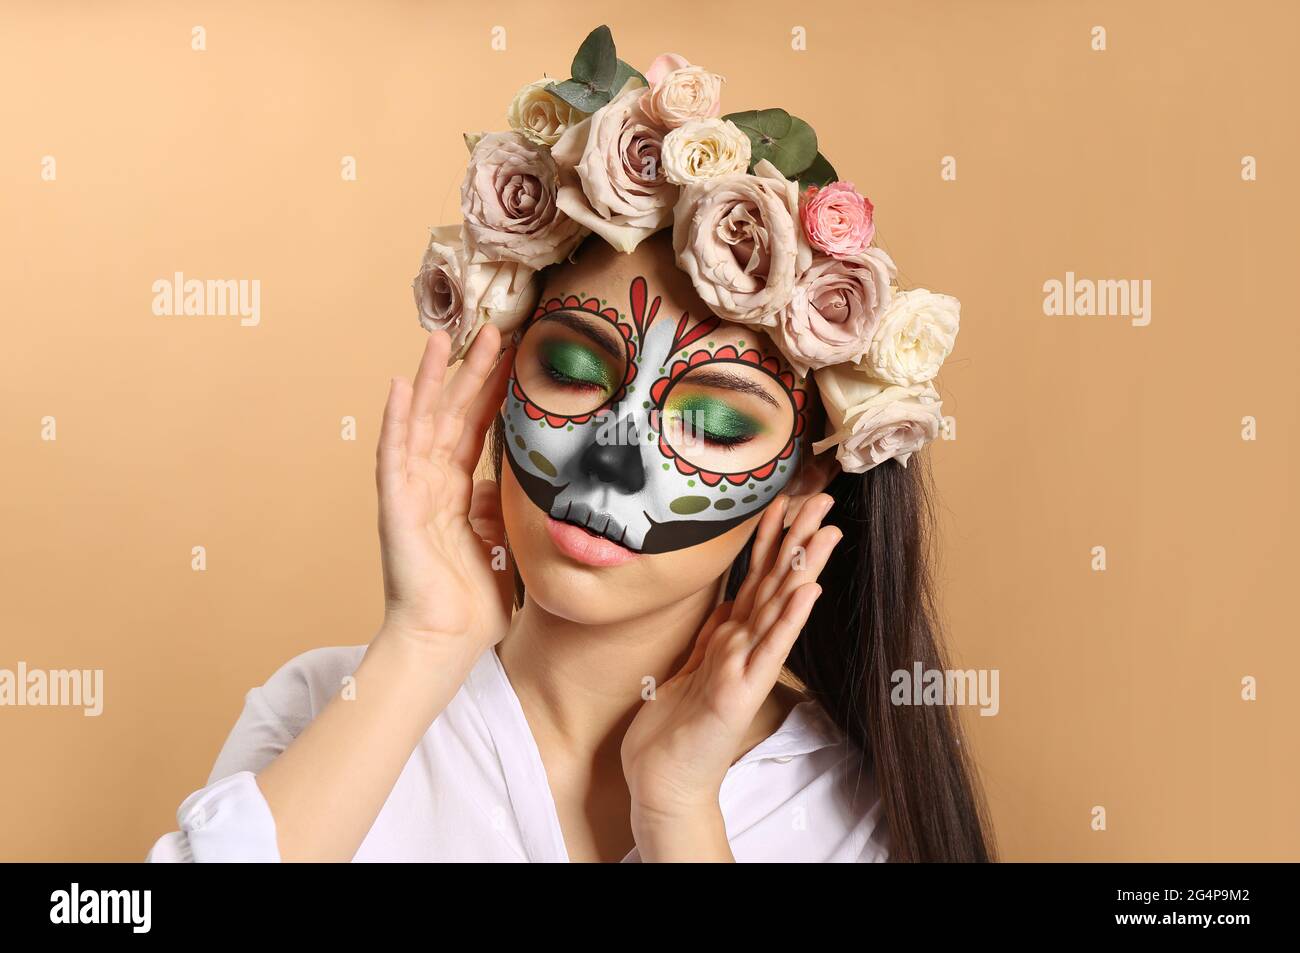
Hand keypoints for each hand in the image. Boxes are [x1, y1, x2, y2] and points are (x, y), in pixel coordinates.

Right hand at [375, 325, 514, 652]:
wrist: (447, 643)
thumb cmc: (472, 603)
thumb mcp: (501, 545)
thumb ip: (502, 509)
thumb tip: (507, 482)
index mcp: (457, 492)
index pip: (476, 429)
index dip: (491, 392)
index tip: (511, 355)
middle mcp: (431, 484)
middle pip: (451, 415)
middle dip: (470, 372)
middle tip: (491, 329)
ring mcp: (410, 493)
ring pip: (421, 424)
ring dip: (431, 379)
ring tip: (440, 337)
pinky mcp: (395, 508)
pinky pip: (394, 457)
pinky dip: (396, 422)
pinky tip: (400, 388)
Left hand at [620, 493, 841, 845]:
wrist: (663, 781)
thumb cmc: (675, 728)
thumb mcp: (693, 665)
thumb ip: (715, 633)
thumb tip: (730, 601)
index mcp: (733, 638)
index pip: (758, 577)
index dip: (772, 537)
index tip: (787, 497)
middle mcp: (746, 648)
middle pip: (775, 582)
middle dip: (798, 539)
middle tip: (823, 497)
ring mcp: (746, 669)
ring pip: (777, 607)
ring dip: (802, 567)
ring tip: (827, 530)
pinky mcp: (739, 693)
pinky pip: (766, 650)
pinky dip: (787, 618)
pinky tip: (807, 590)